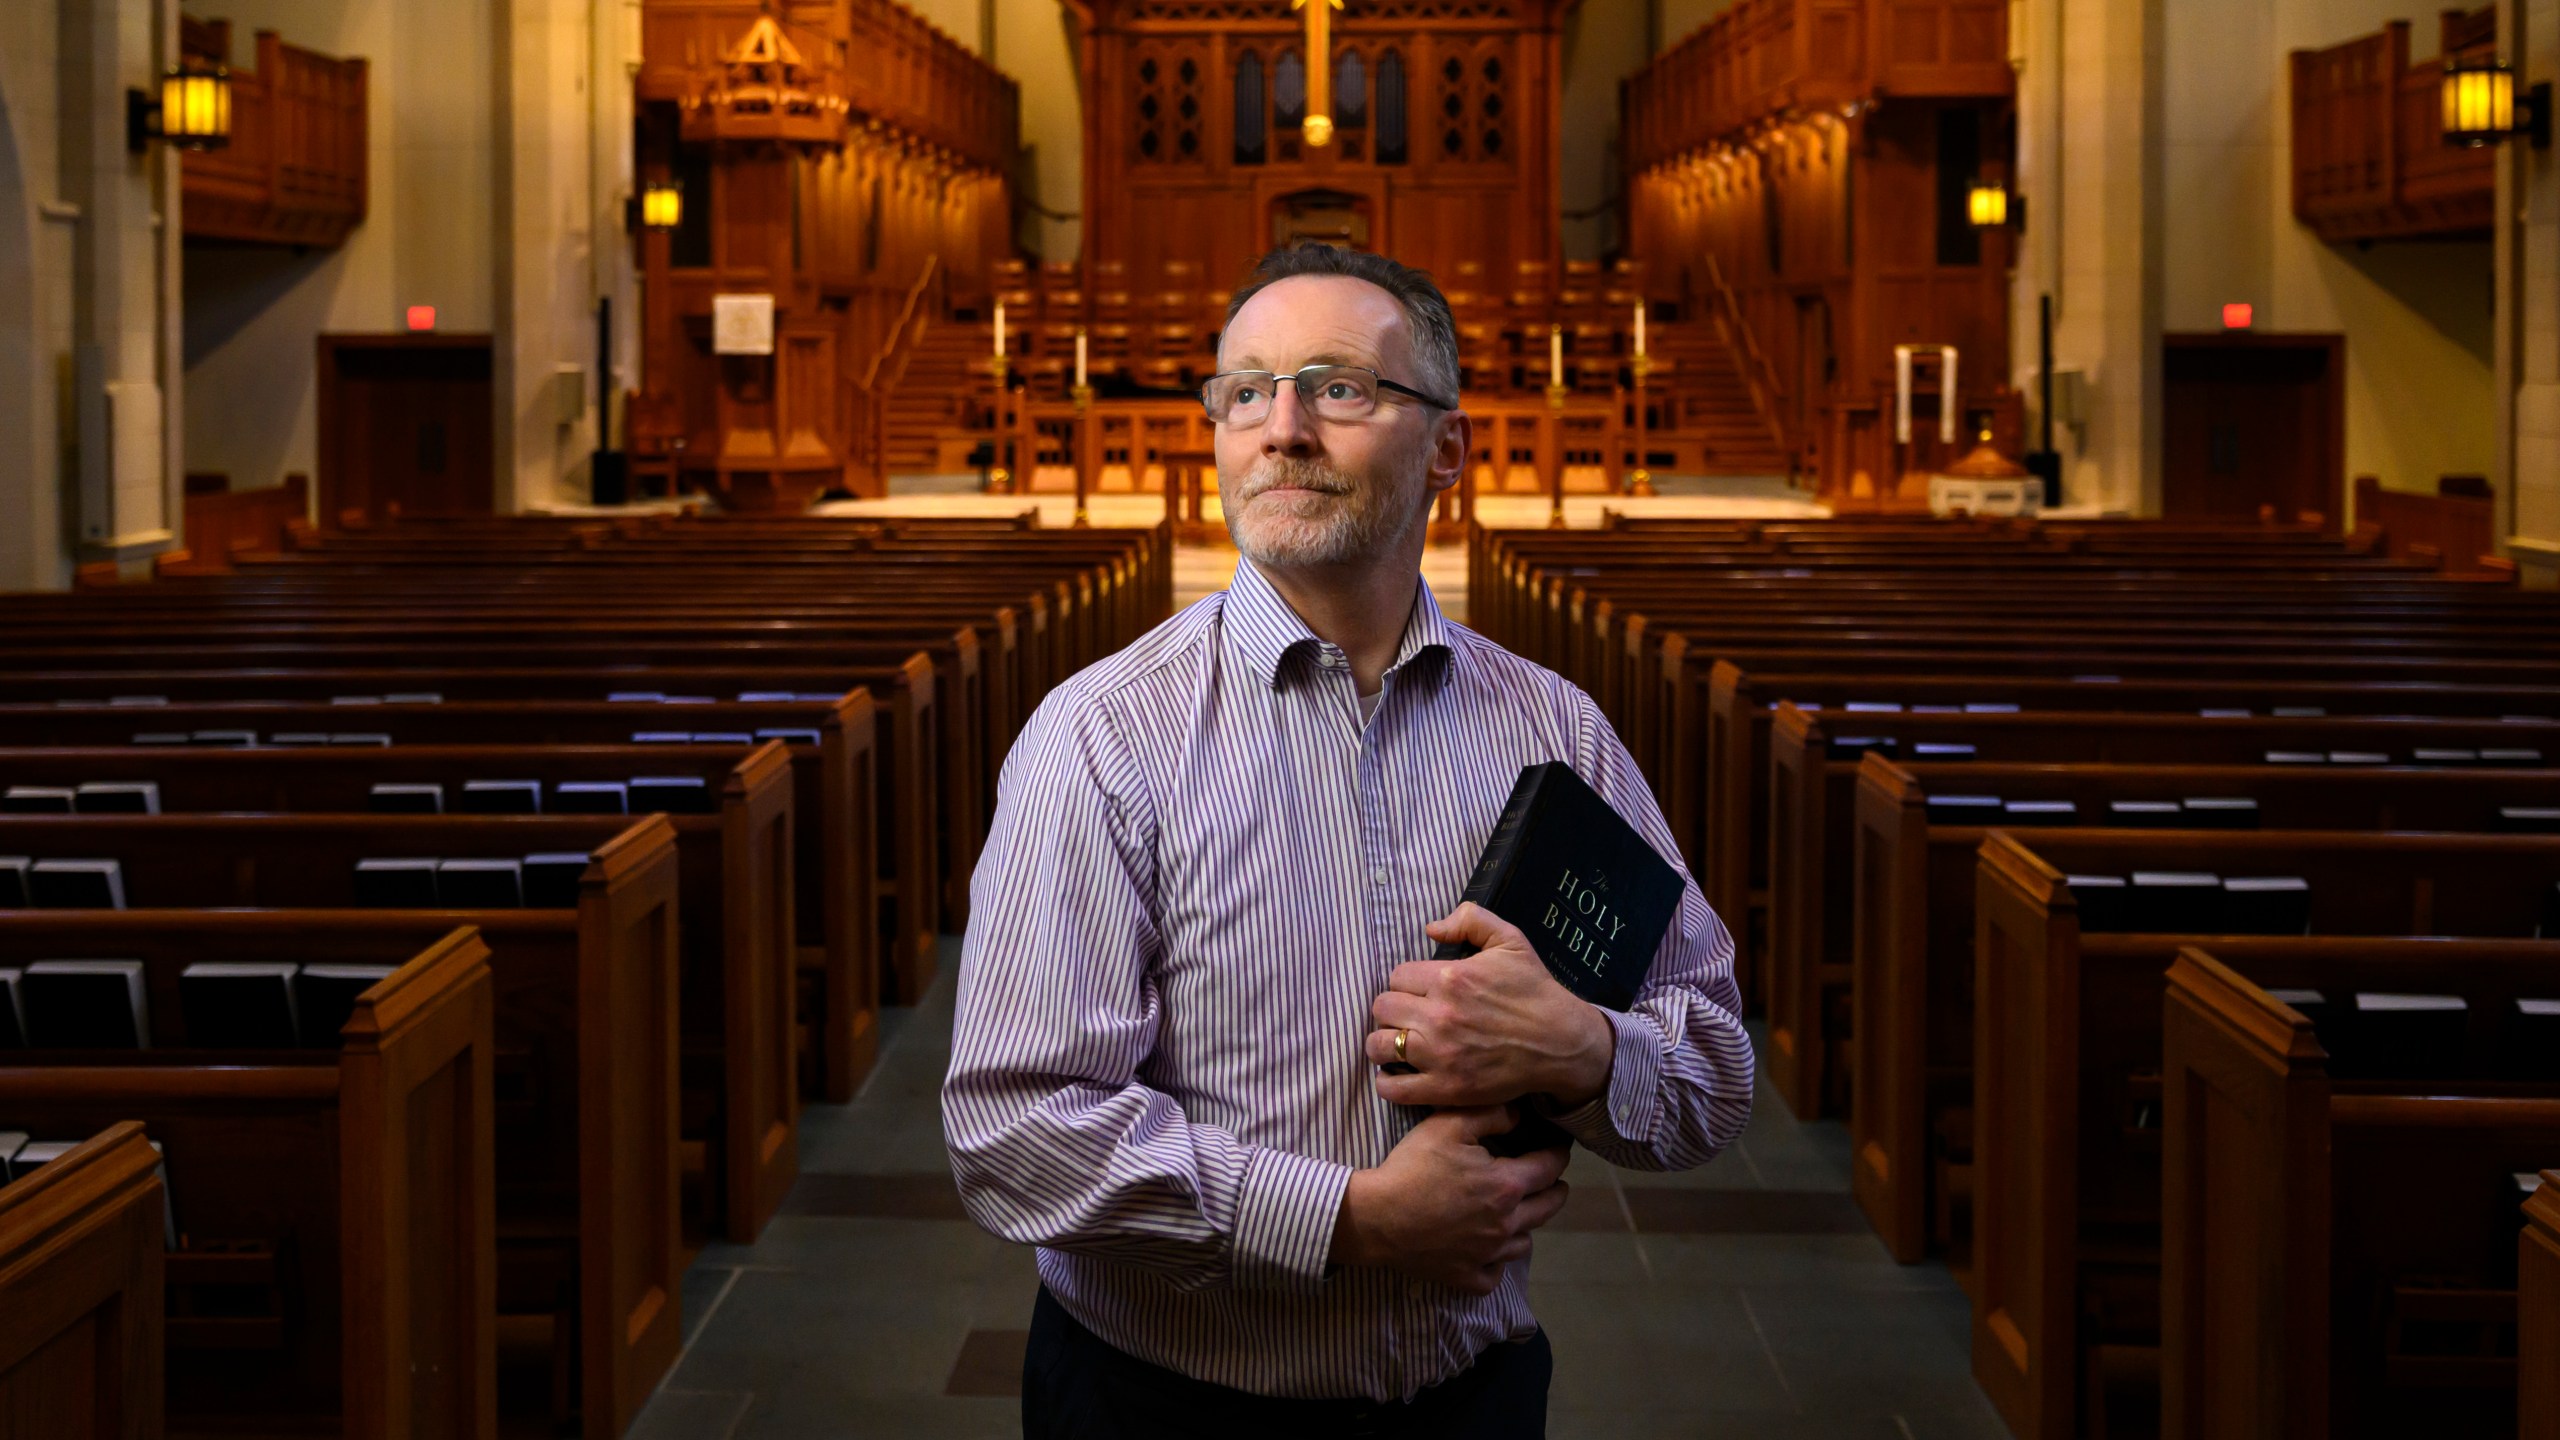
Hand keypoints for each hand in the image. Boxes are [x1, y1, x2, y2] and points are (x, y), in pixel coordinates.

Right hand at [1329, 1106, 1571, 1293]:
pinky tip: (1489, 1249)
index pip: (1550, 1167)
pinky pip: (1496, 1273)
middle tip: (1551, 1179)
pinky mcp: (1468, 1277)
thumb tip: (1519, 1116)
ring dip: (1527, 1225)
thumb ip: (1491, 1114)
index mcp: (1506, 1186)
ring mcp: (1488, 1255)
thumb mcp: (1448, 1124)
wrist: (1375, 1218)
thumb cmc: (1412, 1167)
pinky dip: (1497, 1261)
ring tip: (1517, 1213)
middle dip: (1555, 1189)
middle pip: (1549, 1207)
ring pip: (1525, 1242)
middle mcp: (1506, 1224)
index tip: (1559, 1147)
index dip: (1558, 1153)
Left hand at [1365, 903, 1614, 1109]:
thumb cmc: (1534, 990)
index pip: (1396, 976)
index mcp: (1450, 978)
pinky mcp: (1445, 1088)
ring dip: (1384, 1043)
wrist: (1561, 1042)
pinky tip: (1399, 1072)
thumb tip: (1431, 929)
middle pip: (1382, 1009)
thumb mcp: (1509, 940)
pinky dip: (1388, 1081)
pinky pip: (1393, 1087)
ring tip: (1400, 1043)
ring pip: (1379, 1046)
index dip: (1406, 983)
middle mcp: (1439, 1016)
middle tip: (1410, 1016)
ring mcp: (1439, 1056)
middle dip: (1393, 1010)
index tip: (1420, 991)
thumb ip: (1470, 919)